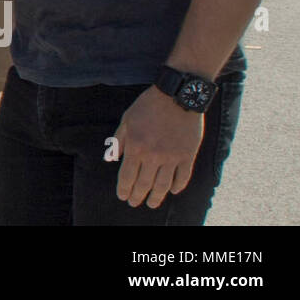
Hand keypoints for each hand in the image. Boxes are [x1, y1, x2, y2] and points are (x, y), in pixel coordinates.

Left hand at [111, 86, 204, 207]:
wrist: (176, 95)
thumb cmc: (148, 105)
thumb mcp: (127, 119)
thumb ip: (119, 141)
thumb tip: (111, 159)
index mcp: (136, 146)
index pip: (128, 175)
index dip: (124, 189)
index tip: (123, 197)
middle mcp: (154, 155)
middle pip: (144, 184)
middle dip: (138, 196)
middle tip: (135, 203)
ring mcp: (172, 157)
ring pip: (163, 185)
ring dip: (157, 197)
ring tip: (152, 204)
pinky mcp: (188, 155)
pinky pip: (183, 177)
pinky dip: (178, 186)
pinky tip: (173, 191)